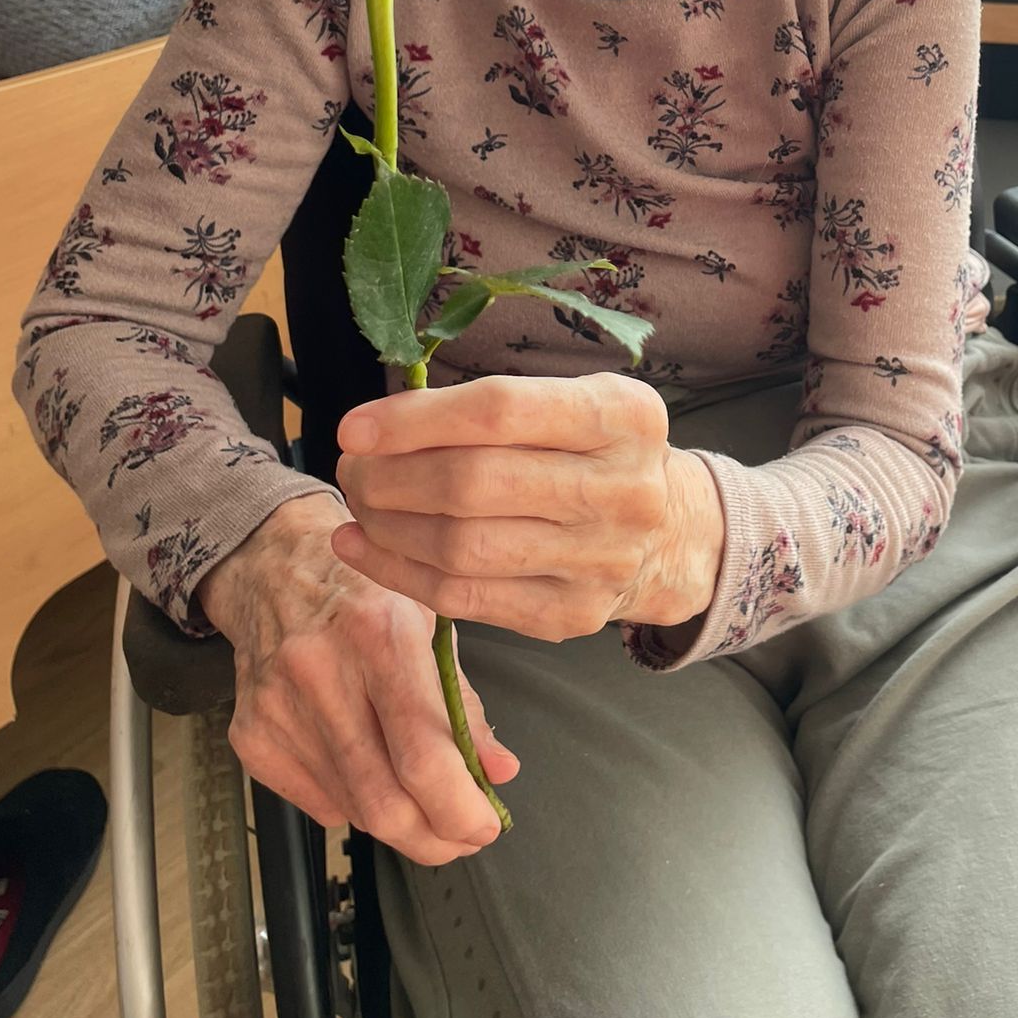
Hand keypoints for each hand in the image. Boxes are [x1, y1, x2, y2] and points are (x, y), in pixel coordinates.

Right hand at [196, 495, 518, 865]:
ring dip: (403, 826)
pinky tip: (372, 772)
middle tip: (463, 836)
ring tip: (428, 807)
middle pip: (384, 801)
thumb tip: (500, 771)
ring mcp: (278, 708)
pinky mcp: (251, 737)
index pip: (423, 753)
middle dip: (436, 838)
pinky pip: (319, 802)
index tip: (486, 825)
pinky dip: (357, 804)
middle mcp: (321, 671)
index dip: (461, 808)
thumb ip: (463, 701)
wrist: (274, 566)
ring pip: (354, 810)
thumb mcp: (429, 620)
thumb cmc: (364, 592)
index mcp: (379, 632)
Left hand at [331, 371, 725, 642]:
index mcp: (624, 417)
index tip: (355, 427)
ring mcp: (602, 560)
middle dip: (391, 476)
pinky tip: (364, 547)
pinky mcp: (572, 615)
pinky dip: (399, 573)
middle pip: (474, 483)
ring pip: (463, 547)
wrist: (665, 533)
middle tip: (352, 468)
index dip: (415, 420)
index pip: (500, 411)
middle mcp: (624, 489)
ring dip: (388, 525)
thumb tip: (378, 426)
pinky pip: (464, 599)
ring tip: (359, 503)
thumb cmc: (593, 452)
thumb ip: (491, 408)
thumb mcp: (571, 402)